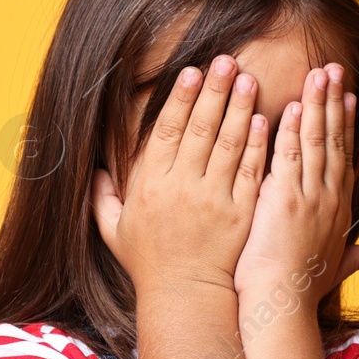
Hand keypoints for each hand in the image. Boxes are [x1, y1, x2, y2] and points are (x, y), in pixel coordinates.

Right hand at [92, 55, 267, 295]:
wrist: (184, 297)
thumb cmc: (149, 264)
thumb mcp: (114, 230)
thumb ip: (102, 197)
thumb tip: (94, 170)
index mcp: (150, 184)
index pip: (167, 130)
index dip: (181, 98)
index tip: (192, 72)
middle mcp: (182, 187)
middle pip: (201, 128)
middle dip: (215, 91)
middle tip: (227, 61)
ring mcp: (214, 199)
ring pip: (229, 144)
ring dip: (240, 109)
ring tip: (249, 80)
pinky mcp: (240, 213)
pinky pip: (250, 171)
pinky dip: (257, 144)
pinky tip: (264, 120)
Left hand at [233, 62, 358, 303]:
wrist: (282, 308)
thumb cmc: (299, 293)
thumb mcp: (330, 270)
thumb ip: (350, 257)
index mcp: (337, 211)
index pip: (343, 158)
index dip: (346, 126)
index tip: (347, 98)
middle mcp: (329, 200)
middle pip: (335, 140)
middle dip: (334, 102)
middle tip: (334, 69)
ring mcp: (310, 198)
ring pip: (316, 141)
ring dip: (317, 104)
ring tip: (319, 72)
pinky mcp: (286, 200)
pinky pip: (291, 157)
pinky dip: (293, 130)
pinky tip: (295, 105)